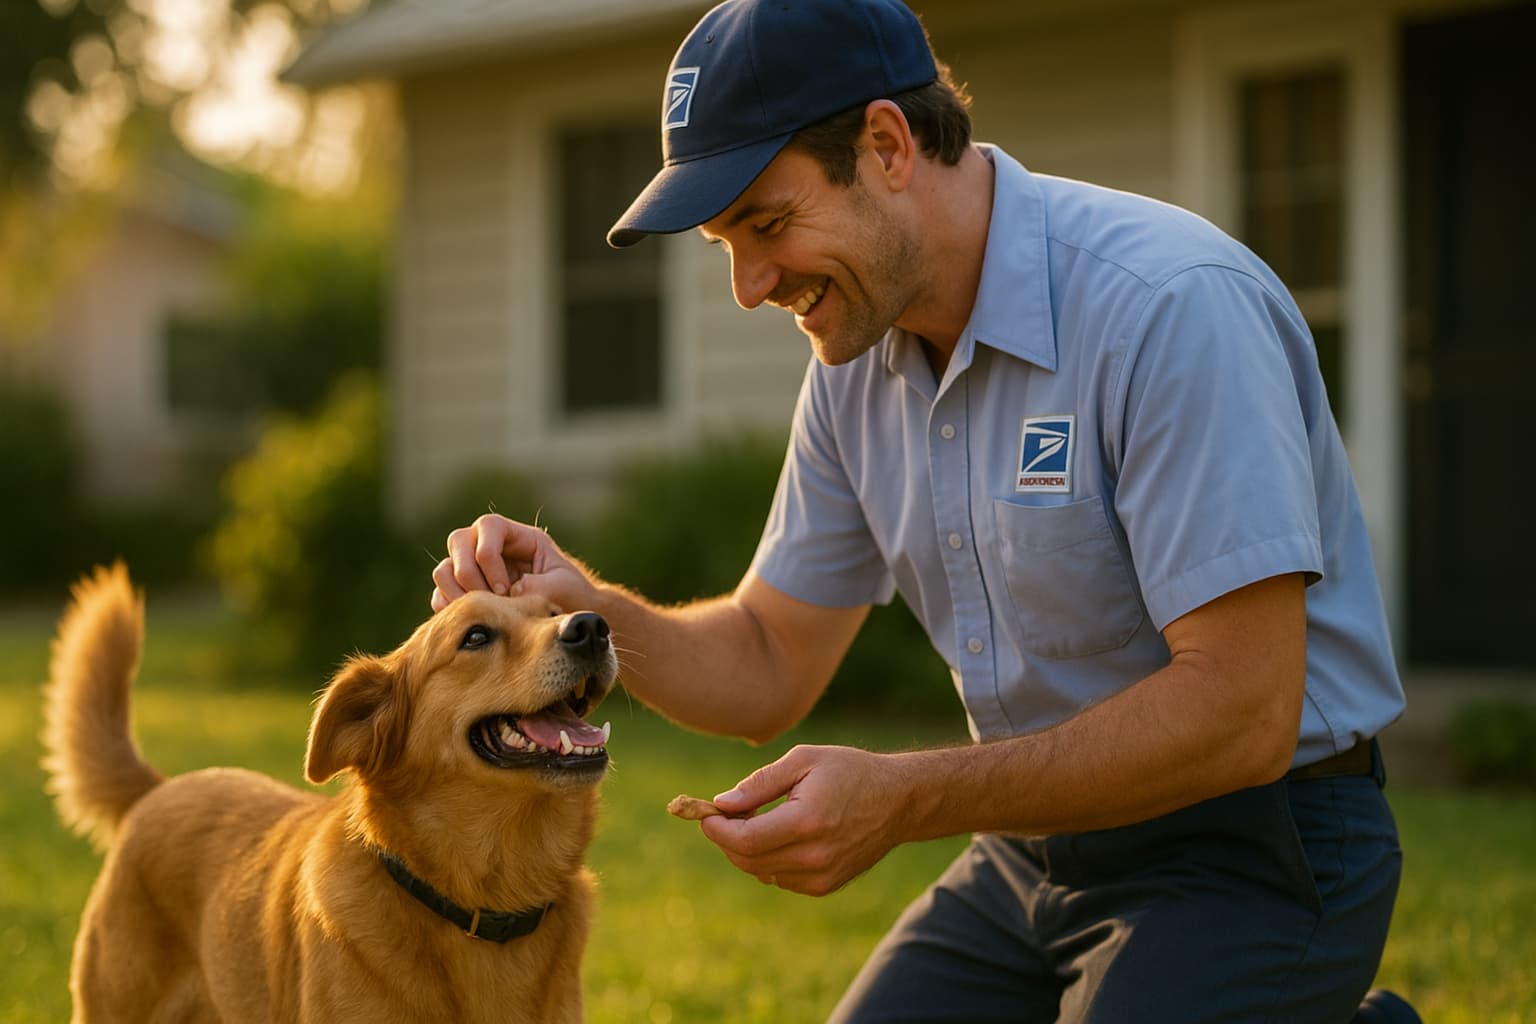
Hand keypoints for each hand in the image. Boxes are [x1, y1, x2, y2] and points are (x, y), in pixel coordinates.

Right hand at [430, 513, 595, 611]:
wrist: (569, 617)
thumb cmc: (571, 596)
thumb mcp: (562, 587)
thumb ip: (537, 586)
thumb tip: (508, 592)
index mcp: (517, 537)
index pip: (489, 526)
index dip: (489, 555)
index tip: (505, 590)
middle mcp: (490, 547)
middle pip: (458, 541)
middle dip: (469, 574)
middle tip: (490, 602)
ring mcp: (473, 569)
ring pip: (444, 569)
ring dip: (456, 593)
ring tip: (482, 615)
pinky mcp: (464, 594)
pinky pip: (441, 596)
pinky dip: (449, 610)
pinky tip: (473, 624)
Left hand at [699, 745, 908, 896]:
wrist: (897, 801)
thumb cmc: (849, 771)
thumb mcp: (804, 760)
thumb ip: (760, 783)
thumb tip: (722, 803)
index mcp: (807, 821)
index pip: (746, 840)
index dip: (718, 829)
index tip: (706, 813)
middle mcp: (814, 855)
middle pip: (748, 859)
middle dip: (726, 838)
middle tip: (726, 813)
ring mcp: (821, 876)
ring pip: (760, 871)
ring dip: (746, 849)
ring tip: (758, 818)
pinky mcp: (824, 886)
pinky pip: (779, 878)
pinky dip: (768, 859)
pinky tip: (781, 835)